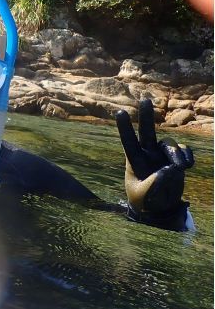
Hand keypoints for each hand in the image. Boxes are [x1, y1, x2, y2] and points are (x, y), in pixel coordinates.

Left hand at [115, 99, 193, 220]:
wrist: (158, 208)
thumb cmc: (144, 200)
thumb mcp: (144, 196)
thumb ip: (155, 184)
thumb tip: (171, 169)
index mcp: (134, 160)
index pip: (128, 141)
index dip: (125, 127)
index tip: (120, 112)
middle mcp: (148, 153)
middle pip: (147, 131)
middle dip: (146, 116)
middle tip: (144, 100)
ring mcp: (163, 155)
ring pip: (170, 143)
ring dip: (176, 153)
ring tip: (180, 167)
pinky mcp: (176, 160)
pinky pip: (184, 151)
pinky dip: (187, 156)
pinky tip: (187, 166)